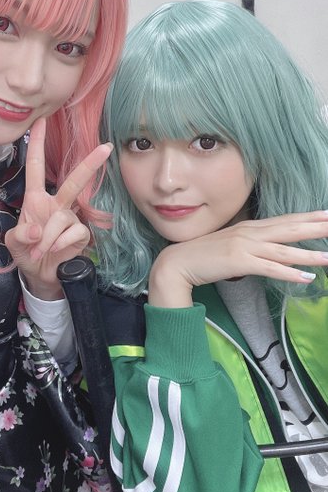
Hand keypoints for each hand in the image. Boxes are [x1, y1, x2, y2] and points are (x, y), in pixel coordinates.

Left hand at [5, 117, 111, 299]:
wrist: (39, 274)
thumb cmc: (26, 251)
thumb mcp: (13, 243)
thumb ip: (20, 235)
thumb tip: (37, 230)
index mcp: (35, 199)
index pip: (36, 167)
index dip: (37, 144)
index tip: (41, 121)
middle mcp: (55, 204)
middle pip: (73, 181)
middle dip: (89, 165)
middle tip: (105, 148)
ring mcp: (70, 218)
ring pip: (64, 218)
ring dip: (49, 237)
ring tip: (40, 251)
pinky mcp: (81, 234)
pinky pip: (74, 232)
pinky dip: (61, 244)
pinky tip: (56, 251)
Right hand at [148, 210, 327, 307]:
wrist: (178, 263)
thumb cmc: (202, 255)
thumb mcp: (229, 245)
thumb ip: (247, 244)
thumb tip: (264, 250)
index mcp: (248, 227)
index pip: (283, 220)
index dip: (306, 217)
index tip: (326, 214)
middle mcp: (249, 233)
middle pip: (289, 228)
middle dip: (315, 227)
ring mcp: (245, 246)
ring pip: (284, 250)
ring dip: (309, 254)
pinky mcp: (240, 262)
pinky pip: (270, 268)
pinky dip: (290, 273)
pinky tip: (307, 277)